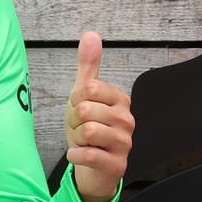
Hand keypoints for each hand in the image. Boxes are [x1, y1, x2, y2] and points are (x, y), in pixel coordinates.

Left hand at [64, 30, 133, 201]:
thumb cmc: (90, 129)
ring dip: (76, 139)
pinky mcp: (118, 165)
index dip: (74, 101)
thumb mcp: (85, 95)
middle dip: (74, 122)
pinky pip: (88, 154)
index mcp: (121, 100)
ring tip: (83, 143)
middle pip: (84, 110)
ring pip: (87, 131)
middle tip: (81, 130)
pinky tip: (79, 155)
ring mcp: (125, 143)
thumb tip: (91, 33)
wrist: (93, 168)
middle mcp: (127, 120)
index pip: (87, 88)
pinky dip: (75, 155)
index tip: (79, 112)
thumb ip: (89, 65)